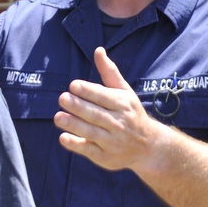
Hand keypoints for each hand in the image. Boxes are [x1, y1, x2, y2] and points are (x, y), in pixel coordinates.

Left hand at [54, 47, 166, 171]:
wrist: (149, 147)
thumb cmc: (131, 113)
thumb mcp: (125, 92)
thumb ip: (109, 72)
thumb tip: (98, 50)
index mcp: (123, 104)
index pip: (104, 96)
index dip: (88, 91)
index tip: (73, 85)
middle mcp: (119, 123)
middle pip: (96, 114)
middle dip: (79, 106)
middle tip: (62, 98)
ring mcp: (113, 142)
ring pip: (91, 132)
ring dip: (74, 125)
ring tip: (58, 117)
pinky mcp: (106, 157)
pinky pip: (90, 150)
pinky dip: (77, 145)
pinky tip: (63, 138)